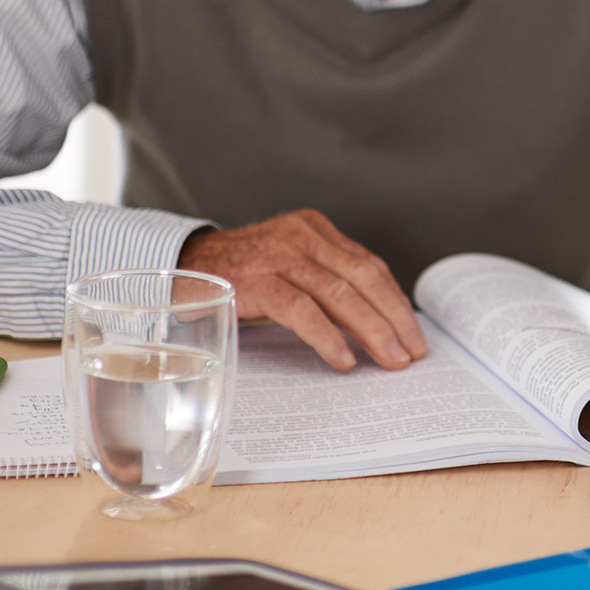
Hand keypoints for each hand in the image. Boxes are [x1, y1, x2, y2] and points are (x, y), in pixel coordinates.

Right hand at [178, 210, 426, 371]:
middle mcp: (302, 236)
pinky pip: (301, 309)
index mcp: (316, 230)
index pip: (370, 266)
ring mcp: (278, 255)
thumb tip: (372, 325)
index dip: (395, 301)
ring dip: (371, 330)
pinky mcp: (255, 280)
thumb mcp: (287, 270)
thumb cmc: (237, 276)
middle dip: (394, 317)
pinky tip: (344, 359)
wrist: (176, 266)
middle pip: (363, 277)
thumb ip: (324, 284)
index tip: (413, 332)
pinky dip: (327, 336)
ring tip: (390, 359)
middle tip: (412, 352)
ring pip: (339, 293)